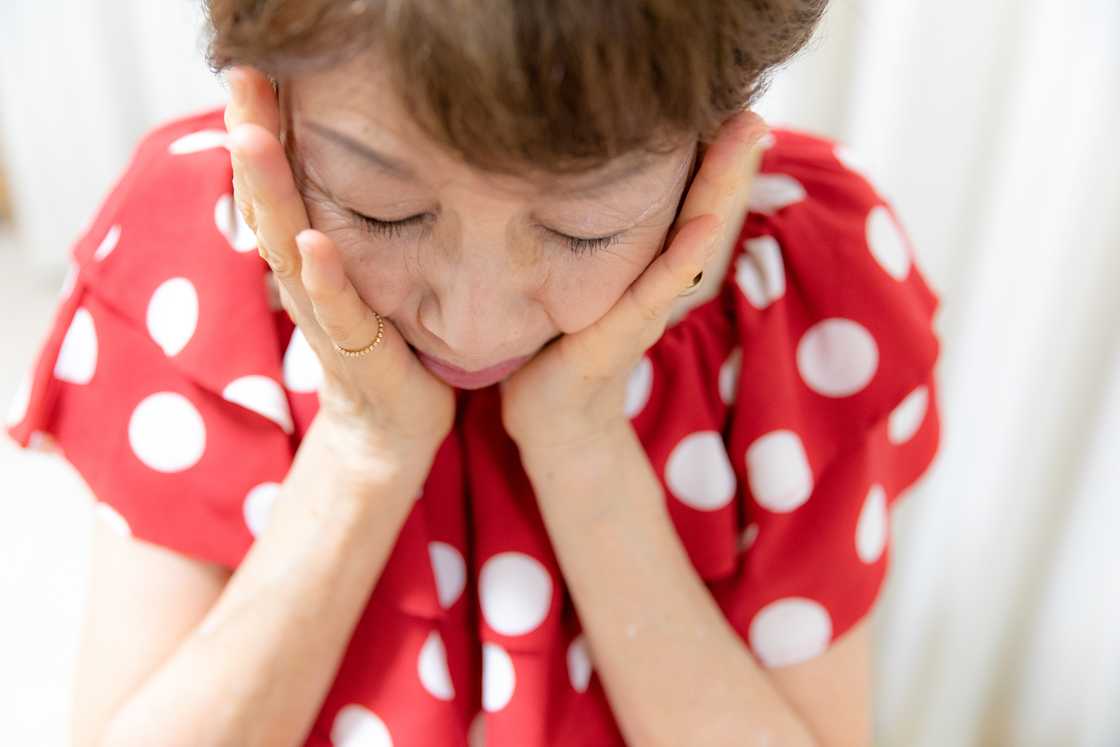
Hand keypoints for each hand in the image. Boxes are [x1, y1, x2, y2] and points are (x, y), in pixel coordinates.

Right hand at [224, 67, 454, 470]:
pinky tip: (316, 243)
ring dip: (272, 194)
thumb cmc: (384, 343)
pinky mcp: (357, 354)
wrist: (392, 429)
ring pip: (288, 248)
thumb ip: (355, 224)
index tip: (250, 72)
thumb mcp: (364, 273)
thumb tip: (370, 160)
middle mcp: (305, 280)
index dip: (261, 129)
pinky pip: (338, 313)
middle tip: (239, 78)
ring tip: (253, 138)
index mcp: (308, 256)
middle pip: (268, 202)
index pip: (277, 184)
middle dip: (252, 140)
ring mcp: (325, 318)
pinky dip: (326, 279)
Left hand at [499, 110, 768, 452]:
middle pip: (702, 212)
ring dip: (722, 192)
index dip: (708, 159)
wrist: (549, 420)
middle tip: (756, 113)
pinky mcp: (623, 334)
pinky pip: (658, 289)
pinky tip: (703, 225)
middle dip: (730, 163)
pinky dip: (684, 256)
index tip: (728, 110)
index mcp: (644, 265)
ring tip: (749, 141)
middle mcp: (655, 281)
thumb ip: (585, 244)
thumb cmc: (555, 347)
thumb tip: (567, 192)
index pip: (683, 201)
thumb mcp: (574, 283)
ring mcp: (645, 307)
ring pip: (693, 239)